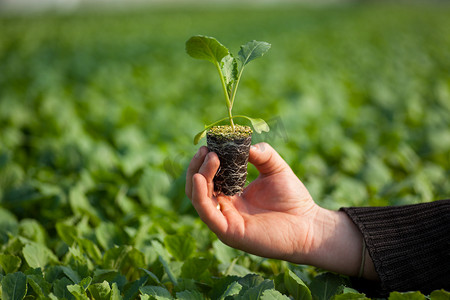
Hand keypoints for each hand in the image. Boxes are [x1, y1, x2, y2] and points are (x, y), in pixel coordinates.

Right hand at [185, 143, 377, 279]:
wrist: (309, 226)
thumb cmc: (294, 200)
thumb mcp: (276, 169)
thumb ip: (262, 155)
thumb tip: (246, 145)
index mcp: (232, 196)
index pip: (209, 178)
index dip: (205, 162)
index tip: (210, 145)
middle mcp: (225, 209)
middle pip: (198, 188)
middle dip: (198, 166)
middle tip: (206, 150)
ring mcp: (225, 221)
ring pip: (198, 198)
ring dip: (198, 176)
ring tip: (210, 158)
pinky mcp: (229, 232)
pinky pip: (207, 213)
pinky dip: (200, 195)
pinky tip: (200, 177)